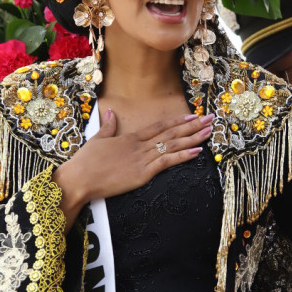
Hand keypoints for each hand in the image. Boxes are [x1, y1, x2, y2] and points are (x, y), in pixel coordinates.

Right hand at [54, 110, 212, 229]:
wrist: (80, 178)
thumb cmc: (86, 161)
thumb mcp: (97, 139)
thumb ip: (108, 126)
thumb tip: (111, 112)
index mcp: (130, 137)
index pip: (159, 126)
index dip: (177, 120)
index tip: (193, 115)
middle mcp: (140, 145)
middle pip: (171, 133)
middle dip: (193, 126)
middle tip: (211, 119)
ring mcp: (143, 159)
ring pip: (173, 145)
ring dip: (193, 138)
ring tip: (209, 132)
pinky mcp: (143, 173)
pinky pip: (167, 162)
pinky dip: (183, 156)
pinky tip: (197, 151)